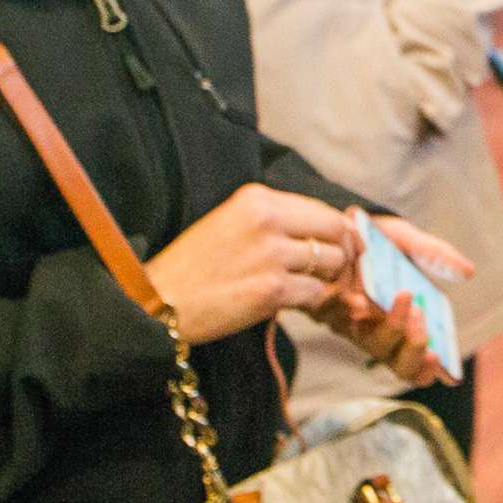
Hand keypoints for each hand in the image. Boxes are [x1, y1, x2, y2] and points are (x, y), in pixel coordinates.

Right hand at [144, 184, 359, 345]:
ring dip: (325, 277)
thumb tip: (324, 228)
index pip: (319, 208)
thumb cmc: (192, 267)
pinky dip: (309, 300)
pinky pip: (314, 292)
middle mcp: (267, 220)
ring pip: (330, 262)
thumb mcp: (230, 223)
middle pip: (335, 229)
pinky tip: (291, 303)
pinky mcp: (271, 290)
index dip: (338, 229)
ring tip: (307, 285)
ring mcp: (271, 255)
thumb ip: (274, 219)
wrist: (156, 303)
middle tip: (338, 267)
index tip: (346, 243)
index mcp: (257, 199)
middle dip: (344, 250)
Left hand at [307, 216, 472, 386]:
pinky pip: (334, 319)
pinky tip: (359, 296)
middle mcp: (379, 333)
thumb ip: (437, 256)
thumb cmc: (382, 240)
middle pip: (399, 364)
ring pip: (371, 343)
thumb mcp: (412, 243)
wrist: (342, 222)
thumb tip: (468, 272)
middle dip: (415, 344)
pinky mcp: (325, 310)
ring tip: (404, 295)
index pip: (417, 365)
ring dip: (392, 324)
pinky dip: (348, 309)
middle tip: (423, 313)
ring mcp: (352, 325)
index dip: (428, 370)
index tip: (438, 356)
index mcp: (406, 325)